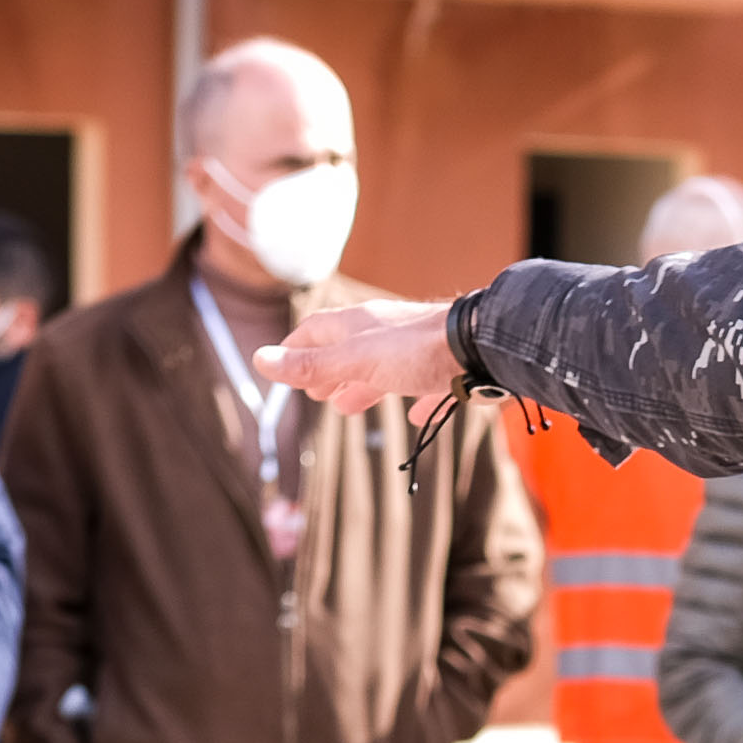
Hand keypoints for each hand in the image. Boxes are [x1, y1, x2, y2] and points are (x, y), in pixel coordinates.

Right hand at [259, 300, 460, 416]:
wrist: (482, 347)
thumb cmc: (417, 350)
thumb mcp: (355, 361)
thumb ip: (312, 364)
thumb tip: (261, 359)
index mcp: (359, 325)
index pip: (315, 331)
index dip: (294, 349)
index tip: (279, 367)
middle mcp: (385, 333)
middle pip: (347, 350)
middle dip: (326, 370)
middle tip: (313, 392)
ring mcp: (417, 350)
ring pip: (381, 368)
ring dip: (361, 386)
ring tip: (346, 405)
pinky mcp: (445, 371)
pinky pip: (424, 386)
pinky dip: (412, 400)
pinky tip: (415, 417)